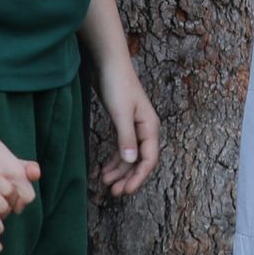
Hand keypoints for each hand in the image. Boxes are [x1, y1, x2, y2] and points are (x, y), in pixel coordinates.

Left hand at [94, 55, 161, 195]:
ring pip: (129, 156)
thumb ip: (126, 138)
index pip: (149, 160)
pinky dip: (113, 159)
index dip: (138, 178)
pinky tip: (103, 168)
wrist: (108, 62)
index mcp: (150, 127)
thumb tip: (132, 161)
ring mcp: (133, 126)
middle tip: (113, 192)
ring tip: (105, 182)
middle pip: (140, 161)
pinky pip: (121, 147)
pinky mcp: (122, 123)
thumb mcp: (121, 113)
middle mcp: (145, 129)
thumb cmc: (116, 84)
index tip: (125, 191)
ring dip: (119, 170)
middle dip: (128, 178)